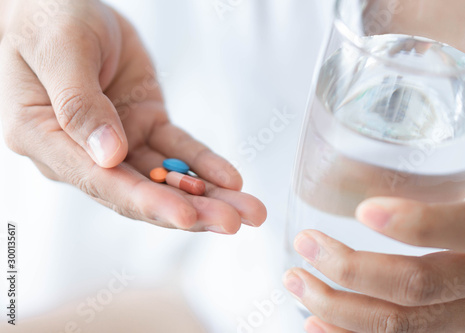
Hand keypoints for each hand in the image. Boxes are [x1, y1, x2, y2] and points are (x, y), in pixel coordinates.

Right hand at [0, 0, 265, 231]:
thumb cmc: (47, 20)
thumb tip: (110, 155)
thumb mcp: (58, 51)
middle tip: (233, 222)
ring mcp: (119, 140)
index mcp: (46, 138)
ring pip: (166, 176)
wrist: (63, 5)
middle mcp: (83, 151)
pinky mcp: (145, 124)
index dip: (146, 201)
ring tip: (247, 211)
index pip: (100, 182)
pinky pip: (178, 148)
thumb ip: (78, 104)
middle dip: (189, 209)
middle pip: (140, 190)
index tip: (184, 216)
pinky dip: (204, 164)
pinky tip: (231, 179)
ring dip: (208, 195)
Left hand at [284, 175, 464, 331]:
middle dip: (351, 269)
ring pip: (403, 324)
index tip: (363, 211)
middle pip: (420, 285)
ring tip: (297, 281)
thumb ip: (429, 184)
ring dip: (339, 307)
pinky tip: (316, 322)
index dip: (416, 222)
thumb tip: (349, 167)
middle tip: (306, 244)